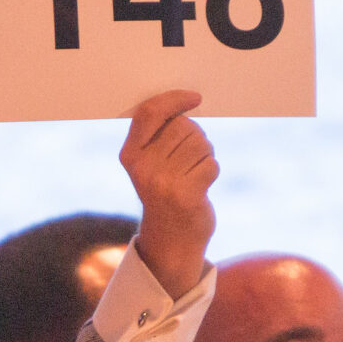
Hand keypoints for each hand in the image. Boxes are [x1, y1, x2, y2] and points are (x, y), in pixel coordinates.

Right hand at [119, 90, 216, 296]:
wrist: (171, 242)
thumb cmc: (166, 194)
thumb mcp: (150, 165)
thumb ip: (159, 135)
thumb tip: (186, 103)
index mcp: (130, 156)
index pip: (150, 112)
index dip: (174, 100)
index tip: (194, 99)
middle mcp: (143, 168)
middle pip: (183, 127)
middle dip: (196, 137)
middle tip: (191, 159)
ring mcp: (164, 183)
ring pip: (200, 144)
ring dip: (205, 155)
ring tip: (195, 172)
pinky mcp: (186, 196)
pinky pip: (211, 164)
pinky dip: (212, 171)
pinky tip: (202, 186)